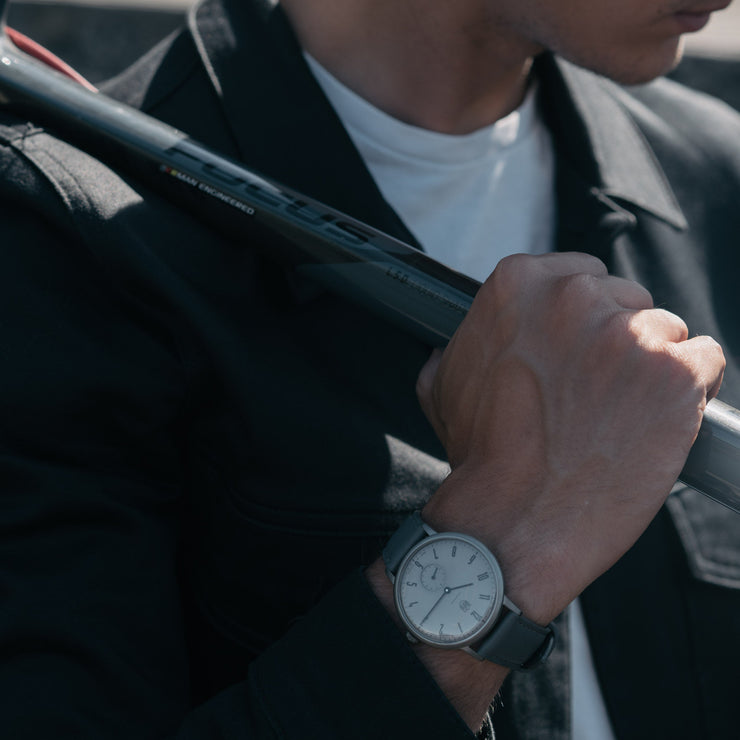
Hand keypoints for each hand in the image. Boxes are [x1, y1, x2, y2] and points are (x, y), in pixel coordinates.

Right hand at [416, 252, 724, 623]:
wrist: (515, 519)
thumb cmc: (481, 457)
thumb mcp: (444, 385)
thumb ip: (462, 346)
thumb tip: (453, 343)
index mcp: (519, 284)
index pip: (582, 275)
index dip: (586, 319)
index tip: (581, 352)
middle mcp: (574, 296)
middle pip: (627, 300)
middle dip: (618, 341)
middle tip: (598, 393)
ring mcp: (628, 332)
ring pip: (667, 331)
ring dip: (652, 369)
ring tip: (625, 417)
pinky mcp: (675, 372)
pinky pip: (708, 361)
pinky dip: (692, 391)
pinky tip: (659, 421)